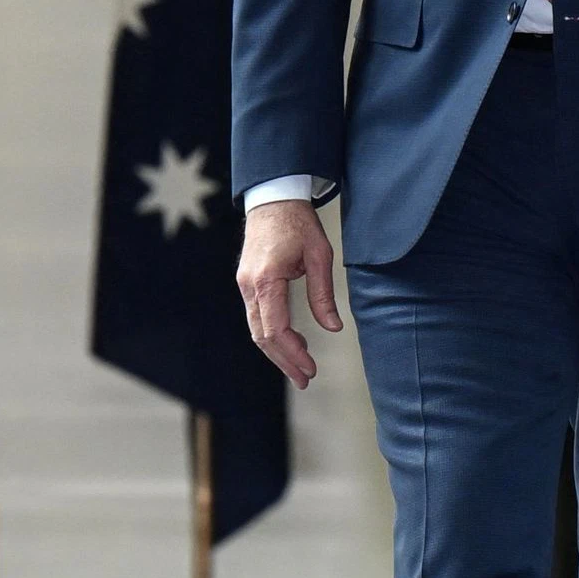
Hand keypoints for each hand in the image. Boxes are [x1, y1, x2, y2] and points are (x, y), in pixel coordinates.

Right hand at [238, 198, 343, 388]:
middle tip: (305, 379)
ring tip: (300, 369)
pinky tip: (293, 341)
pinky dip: (273, 335)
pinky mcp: (247, 283)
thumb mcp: (320, 255)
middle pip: (262, 336)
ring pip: (257, 330)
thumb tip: (333, 327)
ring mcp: (245, 285)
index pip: (276, 329)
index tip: (310, 368)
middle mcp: (250, 286)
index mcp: (267, 279)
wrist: (273, 198)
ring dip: (277, 352)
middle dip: (284, 361)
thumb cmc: (298, 223)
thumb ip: (323, 294)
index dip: (293, 353)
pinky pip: (257, 317)